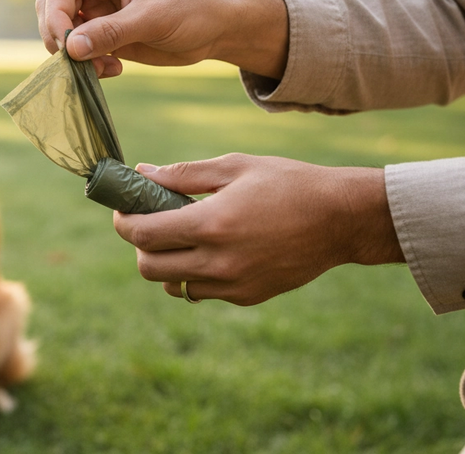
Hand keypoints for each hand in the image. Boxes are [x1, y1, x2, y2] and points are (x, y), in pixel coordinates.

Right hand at [35, 0, 288, 78]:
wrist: (218, 29)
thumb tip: (69, 48)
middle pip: (53, 5)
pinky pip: (78, 47)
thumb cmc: (193, 10)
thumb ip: (110, 32)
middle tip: (76, 61)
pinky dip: (87, 63)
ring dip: (74, 53)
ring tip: (102, 68)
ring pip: (62, 29)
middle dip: (60, 35)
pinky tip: (113, 69)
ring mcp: (98, 7)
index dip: (56, 14)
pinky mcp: (103, 31)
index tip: (64, 45)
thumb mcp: (152, 18)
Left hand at [114, 154, 402, 305]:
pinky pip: (203, 292)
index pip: (142, 235)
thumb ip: (182, 175)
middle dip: (139, 246)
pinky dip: (196, 274)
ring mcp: (232, 285)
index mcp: (210, 224)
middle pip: (148, 268)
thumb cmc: (288, 183)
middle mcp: (217, 262)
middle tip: (149, 224)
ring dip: (166, 264)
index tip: (123, 209)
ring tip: (182, 238)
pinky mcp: (247, 297)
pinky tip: (212, 250)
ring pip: (173, 286)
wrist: (341, 220)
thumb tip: (142, 173)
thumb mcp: (234, 167)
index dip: (123, 222)